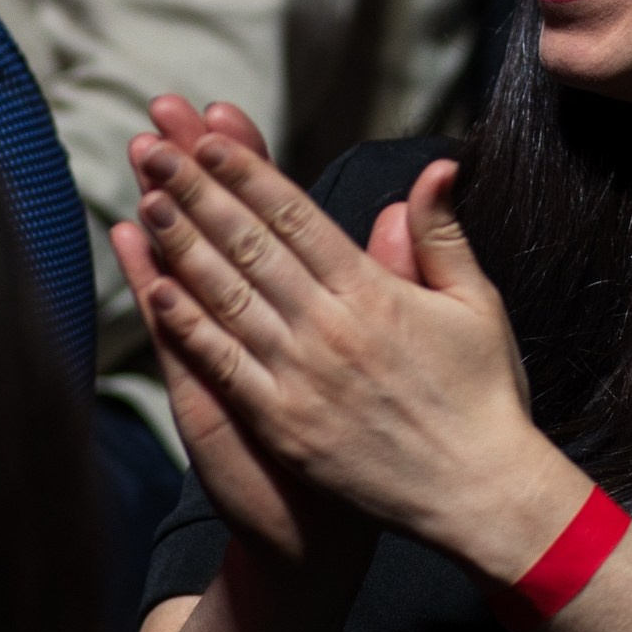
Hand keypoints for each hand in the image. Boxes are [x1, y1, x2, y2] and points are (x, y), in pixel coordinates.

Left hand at [129, 141, 585, 585]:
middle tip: (156, 148)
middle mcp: (330, 328)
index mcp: (375, 293)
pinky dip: (189, 326)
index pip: (297, 217)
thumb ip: (442, 236)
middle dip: (199, 192)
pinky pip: (226, 366)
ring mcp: (302, 378)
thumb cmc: (484, 396)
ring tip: (146, 198)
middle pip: (251, 246)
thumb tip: (434, 168)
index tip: (209, 138)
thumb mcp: (477, 304)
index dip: (249, 174)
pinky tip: (157, 289)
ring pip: (228, 297)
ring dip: (183, 245)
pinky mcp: (284, 425)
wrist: (478, 494)